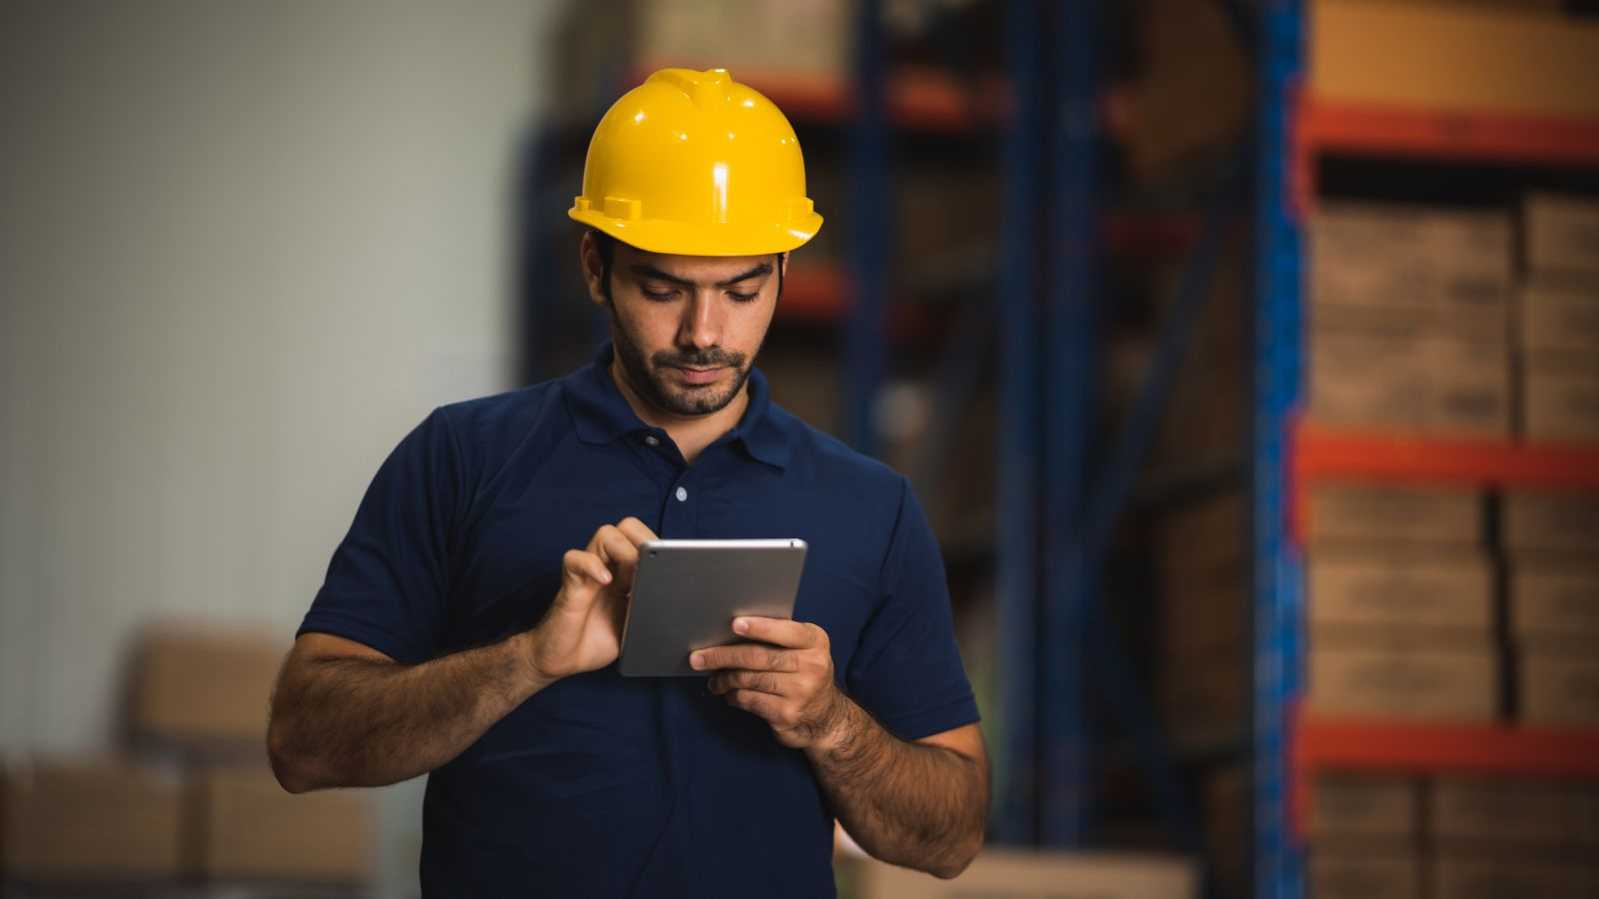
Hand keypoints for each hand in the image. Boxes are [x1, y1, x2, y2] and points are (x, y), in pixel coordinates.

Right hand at [526, 517, 656, 681]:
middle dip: (643, 541)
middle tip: (651, 567)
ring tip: (631, 578)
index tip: (672, 565)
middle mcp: (608, 567)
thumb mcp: (635, 625)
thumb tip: (674, 601)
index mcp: (626, 573)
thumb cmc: (598, 640)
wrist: (563, 659)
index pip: (644, 540)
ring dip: (624, 551)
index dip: (659, 547)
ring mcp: (589, 573)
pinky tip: (606, 581)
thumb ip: (650, 608)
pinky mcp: (570, 585)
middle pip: (627, 528)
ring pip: (605, 534)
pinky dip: (592, 565)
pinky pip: (575, 560)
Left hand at [694, 617, 847, 749]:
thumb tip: (731, 630)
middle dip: (723, 656)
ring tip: (713, 679)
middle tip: (697, 657)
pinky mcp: (787, 714)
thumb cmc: (804, 673)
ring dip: (723, 679)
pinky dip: (733, 696)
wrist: (826, 717)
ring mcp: (800, 692)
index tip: (734, 624)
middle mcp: (812, 666)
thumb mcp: (803, 650)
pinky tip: (729, 694)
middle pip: (758, 656)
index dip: (759, 627)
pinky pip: (749, 699)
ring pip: (748, 679)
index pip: (786, 631)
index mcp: (815, 642)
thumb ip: (779, 638)